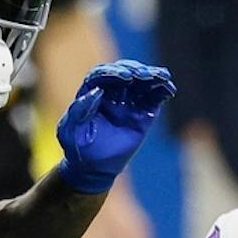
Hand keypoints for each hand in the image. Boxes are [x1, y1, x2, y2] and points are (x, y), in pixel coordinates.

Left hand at [56, 60, 174, 192]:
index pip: (103, 74)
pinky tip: (168, 89)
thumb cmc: (77, 147)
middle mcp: (111, 93)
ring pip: (141, 83)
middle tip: (143, 76)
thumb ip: (79, 110)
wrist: (92, 167)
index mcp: (92, 92)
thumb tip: (97, 91)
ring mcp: (128, 102)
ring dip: (152, 77)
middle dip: (135, 71)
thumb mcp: (69, 129)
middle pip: (125, 73)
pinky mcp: (143, 114)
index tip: (126, 77)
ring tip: (161, 77)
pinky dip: (162, 91)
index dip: (114, 72)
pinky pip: (154, 99)